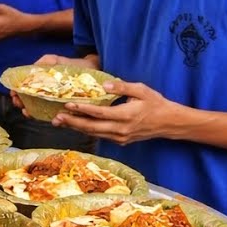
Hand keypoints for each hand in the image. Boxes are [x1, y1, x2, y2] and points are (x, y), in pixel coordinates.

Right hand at [10, 54, 99, 111]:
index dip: (17, 93)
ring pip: (41, 111)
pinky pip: (60, 117)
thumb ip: (45, 61)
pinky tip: (51, 120)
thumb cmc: (75, 65)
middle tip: (19, 103)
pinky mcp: (69, 109)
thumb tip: (33, 67)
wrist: (94, 69)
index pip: (26, 91)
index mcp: (44, 85)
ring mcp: (57, 103)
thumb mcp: (57, 60)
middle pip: (30, 102)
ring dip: (32, 112)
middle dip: (21, 103)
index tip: (13, 93)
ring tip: (28, 111)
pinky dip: (55, 120)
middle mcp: (48, 95)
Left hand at [50, 80, 179, 145]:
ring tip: (60, 122)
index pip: (100, 113)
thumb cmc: (155, 103)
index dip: (83, 110)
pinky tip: (76, 125)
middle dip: (73, 122)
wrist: (169, 123)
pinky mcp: (120, 141)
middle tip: (56, 117)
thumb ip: (122, 87)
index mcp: (126, 115)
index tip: (68, 105)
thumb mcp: (141, 90)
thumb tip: (103, 86)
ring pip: (94, 133)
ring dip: (76, 128)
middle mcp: (121, 130)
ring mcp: (120, 138)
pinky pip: (100, 136)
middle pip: (92, 127)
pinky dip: (87, 130)